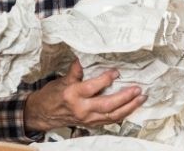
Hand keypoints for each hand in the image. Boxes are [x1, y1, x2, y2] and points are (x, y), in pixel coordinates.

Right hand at [23, 60, 145, 131]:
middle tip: (137, 89)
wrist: (43, 114)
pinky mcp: (91, 124)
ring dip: (129, 107)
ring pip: (112, 115)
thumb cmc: (51, 96)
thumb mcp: (61, 81)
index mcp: (73, 95)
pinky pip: (110, 120)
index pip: (93, 87)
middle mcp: (82, 109)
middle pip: (107, 104)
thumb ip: (75, 71)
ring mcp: (87, 119)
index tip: (116, 72)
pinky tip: (131, 108)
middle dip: (125, 97)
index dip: (106, 79)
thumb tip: (83, 59)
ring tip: (140, 98)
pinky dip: (122, 114)